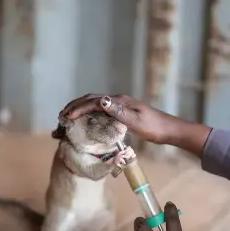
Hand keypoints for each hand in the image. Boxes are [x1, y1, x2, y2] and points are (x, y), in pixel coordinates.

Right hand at [58, 94, 180, 143]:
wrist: (169, 130)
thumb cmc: (154, 127)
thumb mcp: (136, 121)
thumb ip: (119, 112)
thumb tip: (102, 100)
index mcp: (119, 101)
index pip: (93, 101)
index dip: (78, 108)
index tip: (66, 118)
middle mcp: (117, 101)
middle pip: (90, 100)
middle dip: (74, 107)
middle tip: (60, 117)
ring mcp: (119, 107)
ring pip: (94, 105)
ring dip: (79, 110)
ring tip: (67, 119)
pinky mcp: (121, 114)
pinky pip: (100, 112)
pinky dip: (88, 116)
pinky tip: (84, 123)